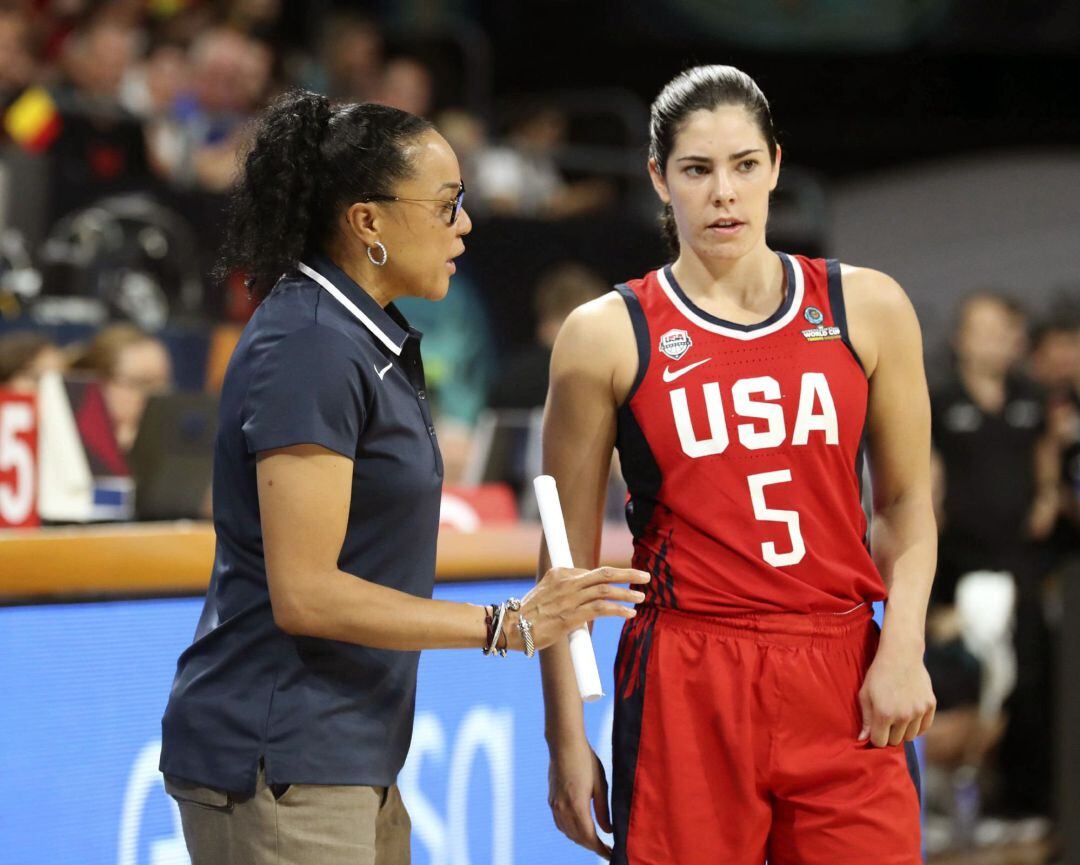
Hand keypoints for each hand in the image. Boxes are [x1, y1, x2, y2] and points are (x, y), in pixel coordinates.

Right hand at [504, 566, 648, 652]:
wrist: (511, 628)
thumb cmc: (527, 616)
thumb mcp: (545, 595)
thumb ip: (565, 594)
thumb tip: (585, 604)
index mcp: (558, 573)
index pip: (591, 572)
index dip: (610, 576)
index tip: (624, 578)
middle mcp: (566, 582)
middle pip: (603, 573)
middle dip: (627, 573)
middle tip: (645, 576)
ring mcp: (569, 598)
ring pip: (605, 590)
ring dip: (626, 592)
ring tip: (641, 596)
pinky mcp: (571, 616)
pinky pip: (601, 609)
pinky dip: (618, 610)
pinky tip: (629, 613)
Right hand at [548, 737, 612, 858]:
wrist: (564, 743)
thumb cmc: (586, 760)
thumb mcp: (600, 784)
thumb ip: (603, 810)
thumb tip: (608, 831)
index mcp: (577, 804)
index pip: (589, 837)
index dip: (600, 849)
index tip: (611, 854)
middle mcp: (562, 808)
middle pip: (578, 838)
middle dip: (592, 847)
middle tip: (607, 850)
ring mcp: (554, 805)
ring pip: (568, 833)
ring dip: (581, 840)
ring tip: (596, 842)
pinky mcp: (551, 800)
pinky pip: (560, 824)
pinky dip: (571, 831)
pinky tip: (579, 830)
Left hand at [858, 647, 935, 746]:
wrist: (901, 655)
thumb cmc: (878, 674)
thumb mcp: (865, 694)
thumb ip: (865, 719)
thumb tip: (862, 739)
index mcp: (884, 713)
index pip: (880, 742)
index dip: (876, 736)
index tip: (875, 728)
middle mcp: (903, 716)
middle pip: (895, 741)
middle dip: (889, 733)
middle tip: (886, 719)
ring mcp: (918, 711)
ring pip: (910, 737)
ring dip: (903, 730)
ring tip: (897, 715)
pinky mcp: (930, 706)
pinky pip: (924, 728)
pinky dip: (916, 726)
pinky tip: (909, 715)